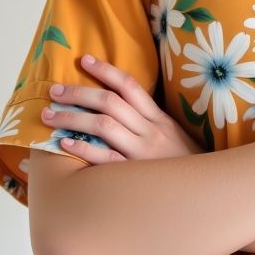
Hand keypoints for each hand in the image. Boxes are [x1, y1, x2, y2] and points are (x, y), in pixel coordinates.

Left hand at [41, 54, 202, 164]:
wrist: (205, 195)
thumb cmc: (186, 167)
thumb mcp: (175, 137)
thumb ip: (152, 123)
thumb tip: (121, 106)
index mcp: (160, 119)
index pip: (130, 86)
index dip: (106, 70)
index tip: (84, 60)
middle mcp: (151, 131)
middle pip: (109, 102)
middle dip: (79, 93)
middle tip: (54, 91)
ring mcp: (142, 153)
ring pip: (103, 126)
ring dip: (72, 118)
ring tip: (49, 116)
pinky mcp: (135, 176)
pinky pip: (105, 159)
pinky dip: (83, 148)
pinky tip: (65, 143)